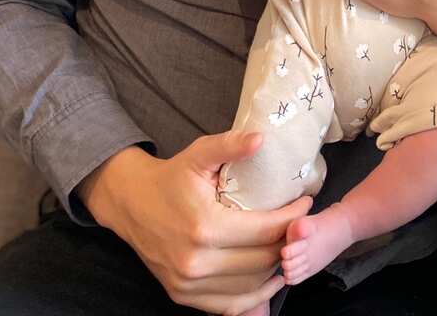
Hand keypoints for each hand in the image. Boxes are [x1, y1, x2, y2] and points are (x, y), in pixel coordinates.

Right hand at [79, 133, 311, 314]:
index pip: (266, 229)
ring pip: (251, 284)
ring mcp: (188, 283)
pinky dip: (254, 294)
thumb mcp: (199, 154)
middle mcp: (196, 261)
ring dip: (275, 267)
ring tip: (287, 246)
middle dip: (288, 241)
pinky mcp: (182, 295)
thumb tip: (261, 138)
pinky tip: (269, 277)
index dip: (293, 217)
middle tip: (300, 225)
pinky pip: (230, 304)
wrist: (131, 204)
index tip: (305, 203)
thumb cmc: (172, 177)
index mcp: (205, 226)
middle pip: (263, 260)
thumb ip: (230, 145)